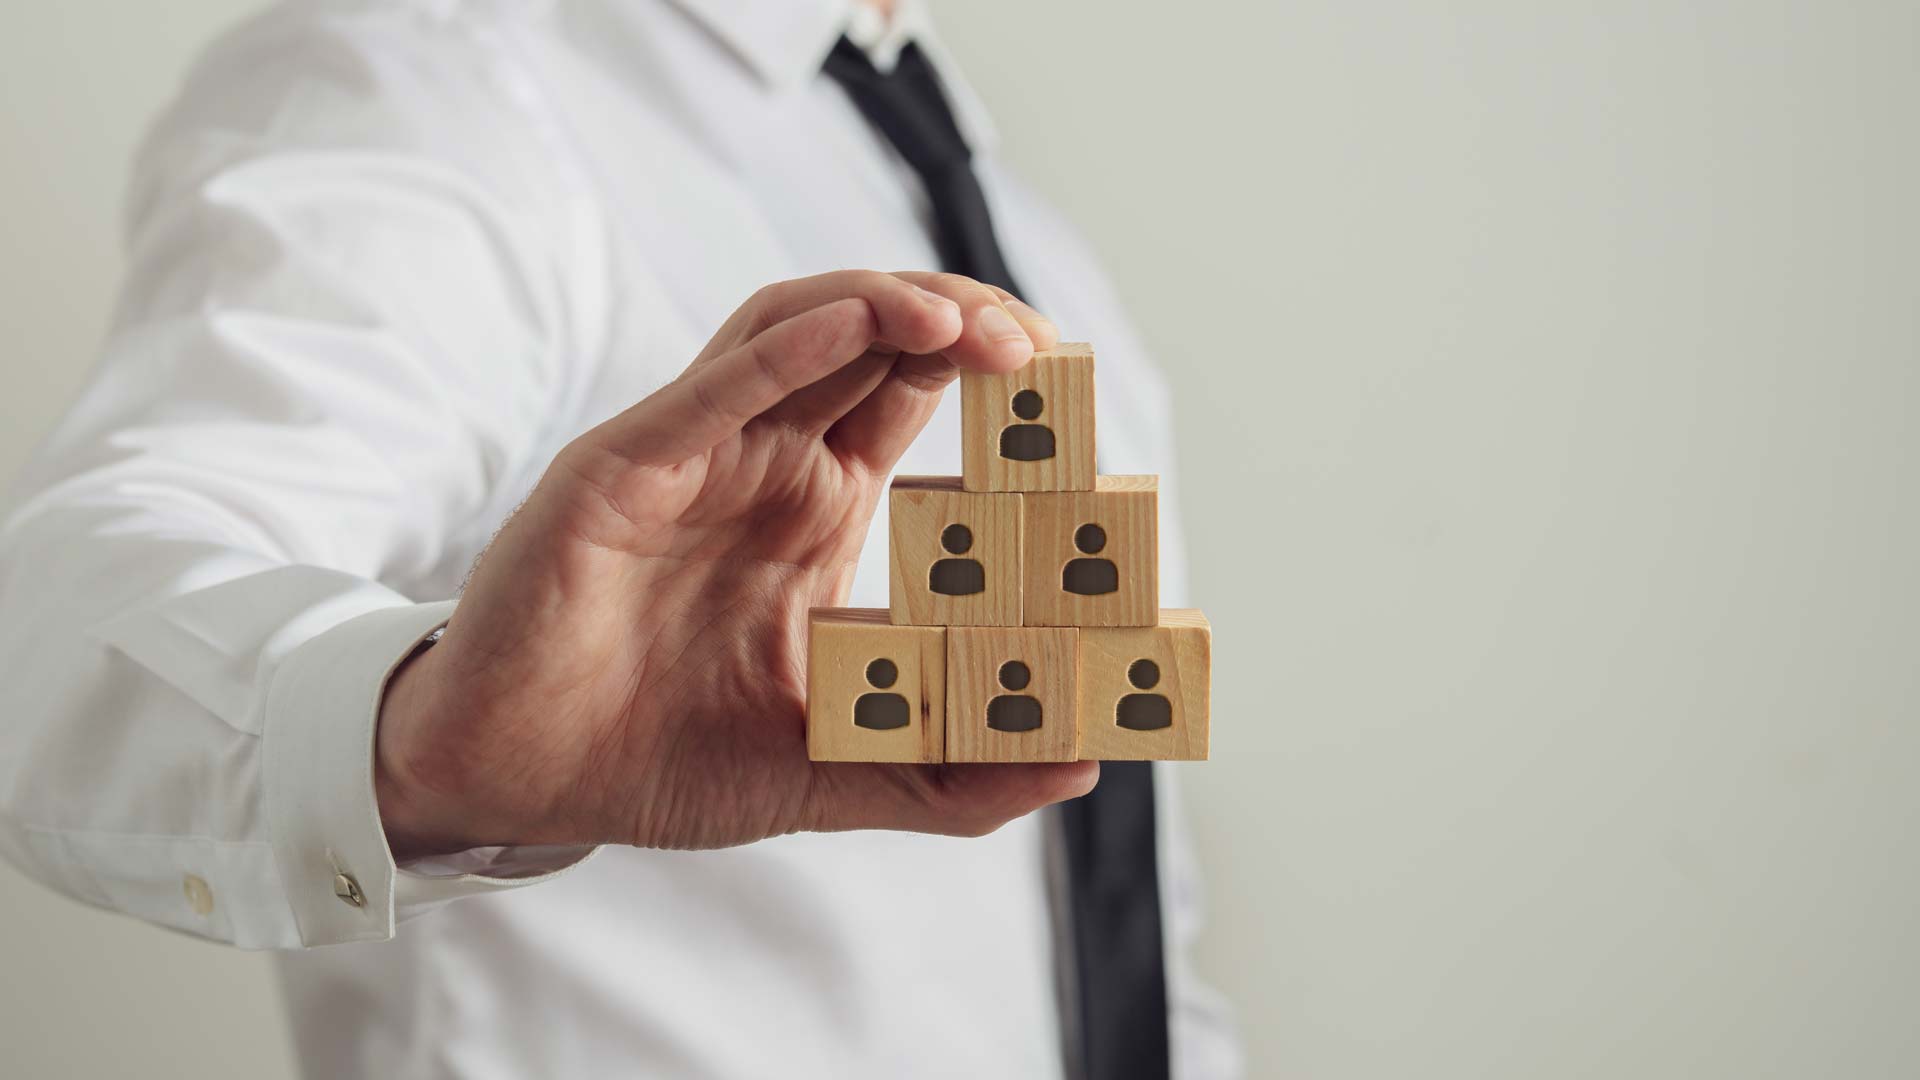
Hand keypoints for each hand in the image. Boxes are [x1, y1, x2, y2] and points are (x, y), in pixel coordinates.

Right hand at [375, 271, 1099, 856]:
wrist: (517, 784)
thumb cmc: (655, 760)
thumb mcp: (832, 775)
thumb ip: (951, 775)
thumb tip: (1082, 765)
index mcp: (811, 511)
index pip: (914, 399)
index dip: (992, 375)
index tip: (1067, 391)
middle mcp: (759, 465)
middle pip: (872, 341)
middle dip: (960, 319)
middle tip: (1036, 345)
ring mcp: (691, 457)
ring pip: (796, 329)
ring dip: (885, 306)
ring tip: (965, 324)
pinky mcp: (621, 473)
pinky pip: (710, 389)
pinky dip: (785, 349)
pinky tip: (855, 328)